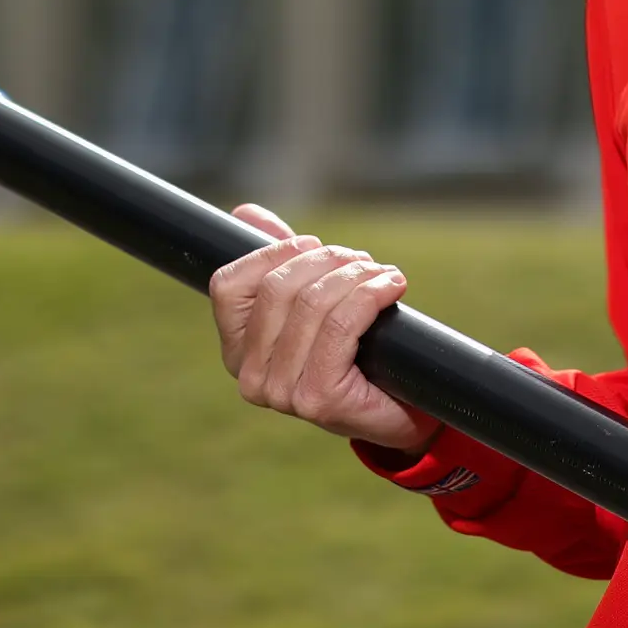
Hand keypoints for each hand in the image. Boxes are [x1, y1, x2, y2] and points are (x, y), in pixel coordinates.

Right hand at [207, 206, 432, 452]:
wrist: (399, 413)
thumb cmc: (354, 354)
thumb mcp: (311, 305)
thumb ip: (277, 261)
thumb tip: (246, 214)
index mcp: (237, 351)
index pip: (228, 284)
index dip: (274, 251)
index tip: (314, 247)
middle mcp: (250, 376)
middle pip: (278, 286)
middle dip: (326, 259)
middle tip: (360, 260)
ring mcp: (280, 392)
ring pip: (313, 302)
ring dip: (356, 275)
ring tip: (380, 274)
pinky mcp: (318, 399)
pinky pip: (342, 325)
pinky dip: (371, 295)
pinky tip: (391, 287)